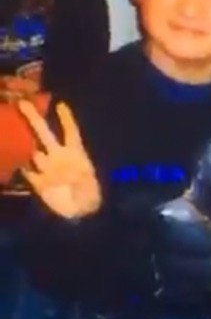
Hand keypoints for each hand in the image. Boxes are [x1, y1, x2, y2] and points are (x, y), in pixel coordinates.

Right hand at [18, 101, 101, 219]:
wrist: (82, 216)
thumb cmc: (91, 198)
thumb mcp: (89, 187)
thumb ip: (76, 180)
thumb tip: (70, 176)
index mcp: (75, 154)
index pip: (70, 132)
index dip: (66, 119)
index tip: (60, 104)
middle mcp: (59, 157)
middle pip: (45, 134)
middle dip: (34, 119)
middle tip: (23, 102)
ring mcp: (48, 169)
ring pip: (33, 152)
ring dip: (25, 144)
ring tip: (12, 132)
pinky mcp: (40, 183)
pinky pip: (28, 172)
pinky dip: (22, 168)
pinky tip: (12, 161)